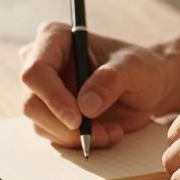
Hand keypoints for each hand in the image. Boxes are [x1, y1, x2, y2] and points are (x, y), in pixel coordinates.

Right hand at [19, 21, 175, 149]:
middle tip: (100, 133)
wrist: (147, 88)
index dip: (52, 98)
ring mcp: (43, 91)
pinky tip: (107, 133)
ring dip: (76, 136)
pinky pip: (54, 136)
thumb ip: (111, 80)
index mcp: (55, 38)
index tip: (77, 119)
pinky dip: (80, 141)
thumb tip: (85, 106)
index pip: (36, 71)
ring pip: (41, 124)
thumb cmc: (140, 67)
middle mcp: (41, 62)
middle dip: (65, 125)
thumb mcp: (134, 68)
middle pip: (31, 102)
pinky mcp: (50, 114)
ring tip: (112, 131)